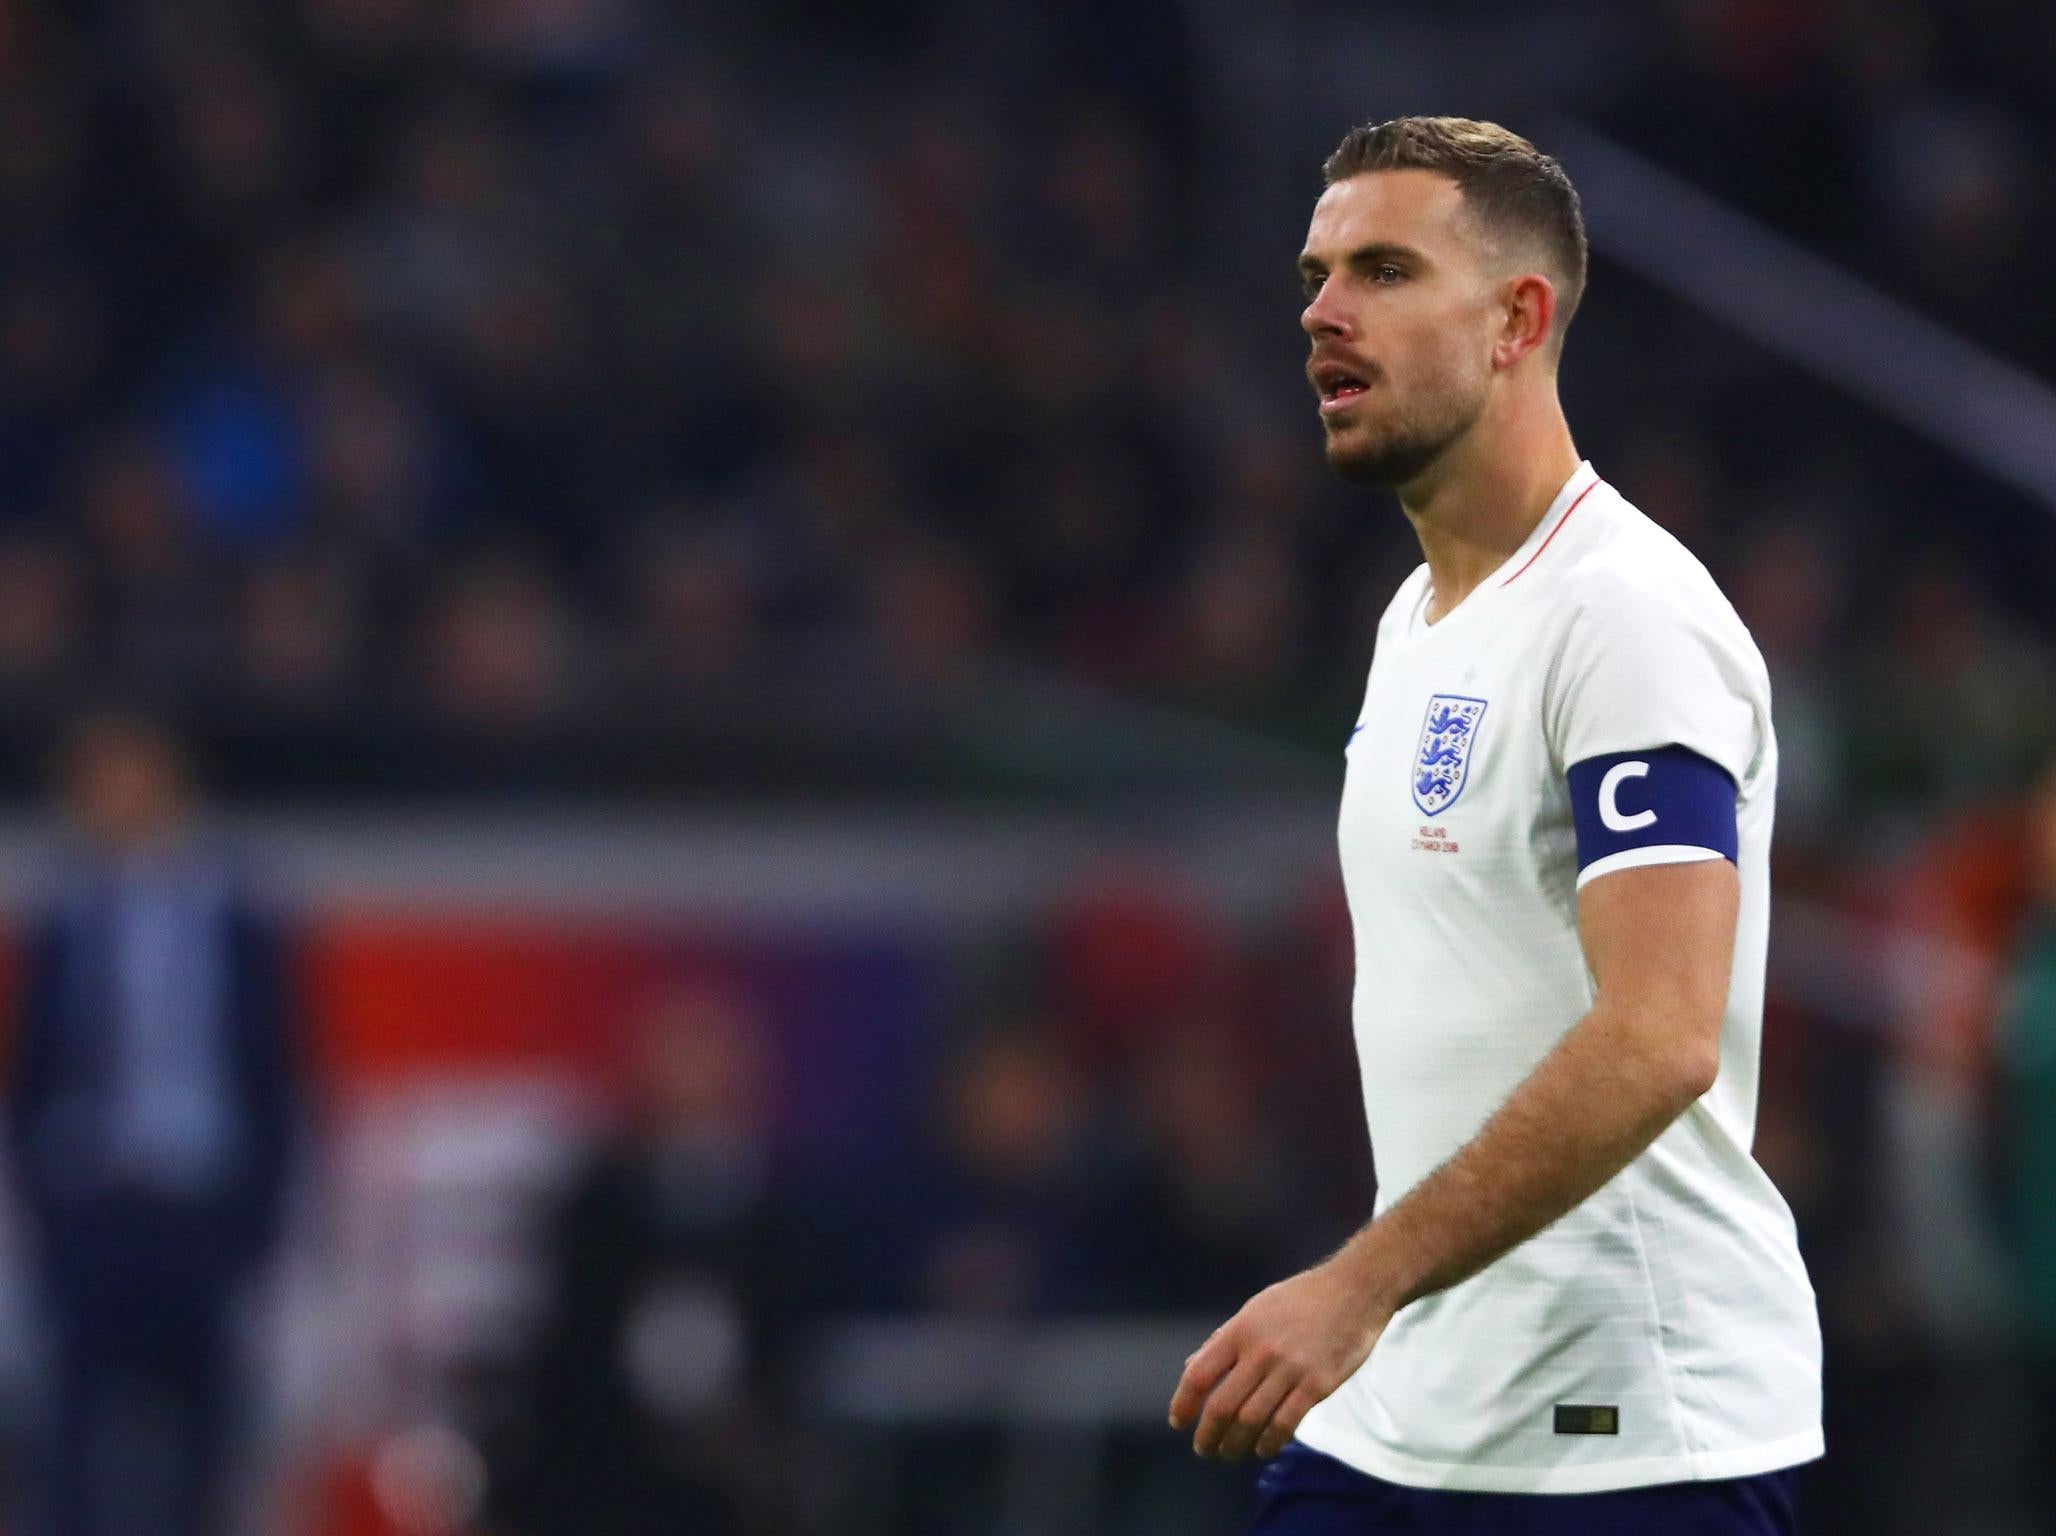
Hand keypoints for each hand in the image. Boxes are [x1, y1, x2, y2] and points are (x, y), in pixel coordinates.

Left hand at [1167, 1257, 1392, 1461]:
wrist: (1353, 1292)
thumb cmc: (1299, 1300)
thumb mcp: (1254, 1310)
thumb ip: (1222, 1340)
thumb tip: (1191, 1367)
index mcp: (1240, 1331)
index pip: (1199, 1374)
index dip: (1183, 1403)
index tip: (1178, 1423)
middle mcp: (1260, 1351)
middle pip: (1222, 1406)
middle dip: (1207, 1435)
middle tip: (1203, 1449)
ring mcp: (1290, 1369)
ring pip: (1252, 1420)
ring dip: (1235, 1445)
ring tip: (1229, 1454)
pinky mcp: (1317, 1385)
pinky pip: (1285, 1424)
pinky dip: (1269, 1443)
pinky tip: (1261, 1450)